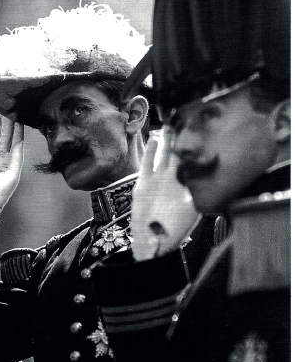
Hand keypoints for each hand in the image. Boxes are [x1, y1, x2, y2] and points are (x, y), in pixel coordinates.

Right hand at [0, 113, 23, 221]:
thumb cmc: (0, 193)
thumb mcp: (13, 175)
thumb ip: (16, 157)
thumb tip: (20, 141)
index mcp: (11, 161)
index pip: (16, 140)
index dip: (18, 128)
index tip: (20, 114)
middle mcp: (1, 157)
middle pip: (4, 135)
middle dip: (6, 121)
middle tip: (7, 106)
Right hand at [131, 127, 200, 261]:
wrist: (152, 240)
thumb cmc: (175, 230)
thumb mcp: (193, 211)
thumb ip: (201, 194)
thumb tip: (216, 182)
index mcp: (187, 184)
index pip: (194, 162)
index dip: (197, 148)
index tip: (205, 133)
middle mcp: (173, 179)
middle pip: (178, 154)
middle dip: (181, 139)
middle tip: (186, 121)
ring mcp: (158, 179)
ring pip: (162, 155)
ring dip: (165, 141)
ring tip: (169, 125)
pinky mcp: (144, 182)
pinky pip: (147, 164)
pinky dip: (150, 152)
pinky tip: (153, 139)